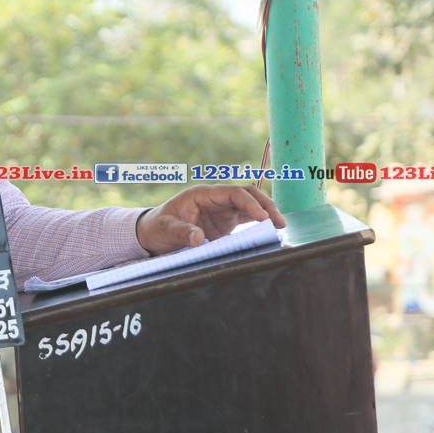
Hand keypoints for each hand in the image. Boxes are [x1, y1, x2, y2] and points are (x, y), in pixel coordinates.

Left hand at [135, 183, 285, 255]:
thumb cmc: (158, 226)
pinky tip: (270, 230)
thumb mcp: (166, 229)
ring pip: (250, 205)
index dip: (250, 203)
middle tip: (279, 221)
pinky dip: (259, 223)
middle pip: (247, 195)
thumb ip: (182, 232)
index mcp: (202, 195)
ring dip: (266, 213)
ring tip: (280, 226)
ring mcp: (221, 210)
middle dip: (265, 205)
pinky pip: (246, 218)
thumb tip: (198, 239)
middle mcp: (215, 199)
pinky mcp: (225, 223)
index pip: (233, 193)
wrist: (153, 233)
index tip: (262, 217)